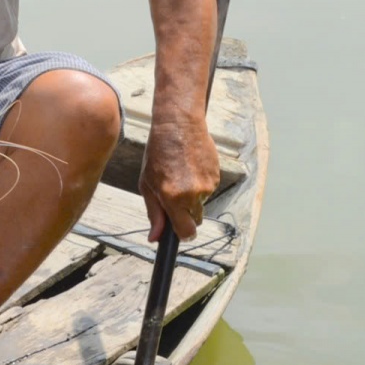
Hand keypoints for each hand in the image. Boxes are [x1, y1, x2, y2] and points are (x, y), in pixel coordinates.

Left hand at [138, 116, 219, 241]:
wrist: (179, 126)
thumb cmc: (158, 153)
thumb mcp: (147, 184)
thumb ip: (154, 213)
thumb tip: (155, 238)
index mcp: (173, 198)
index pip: (186, 232)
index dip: (182, 235)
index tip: (177, 231)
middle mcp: (193, 194)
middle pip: (195, 220)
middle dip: (186, 215)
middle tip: (174, 195)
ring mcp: (208, 186)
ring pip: (201, 204)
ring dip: (192, 196)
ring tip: (180, 174)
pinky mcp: (217, 177)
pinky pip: (208, 190)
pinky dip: (200, 184)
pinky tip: (190, 168)